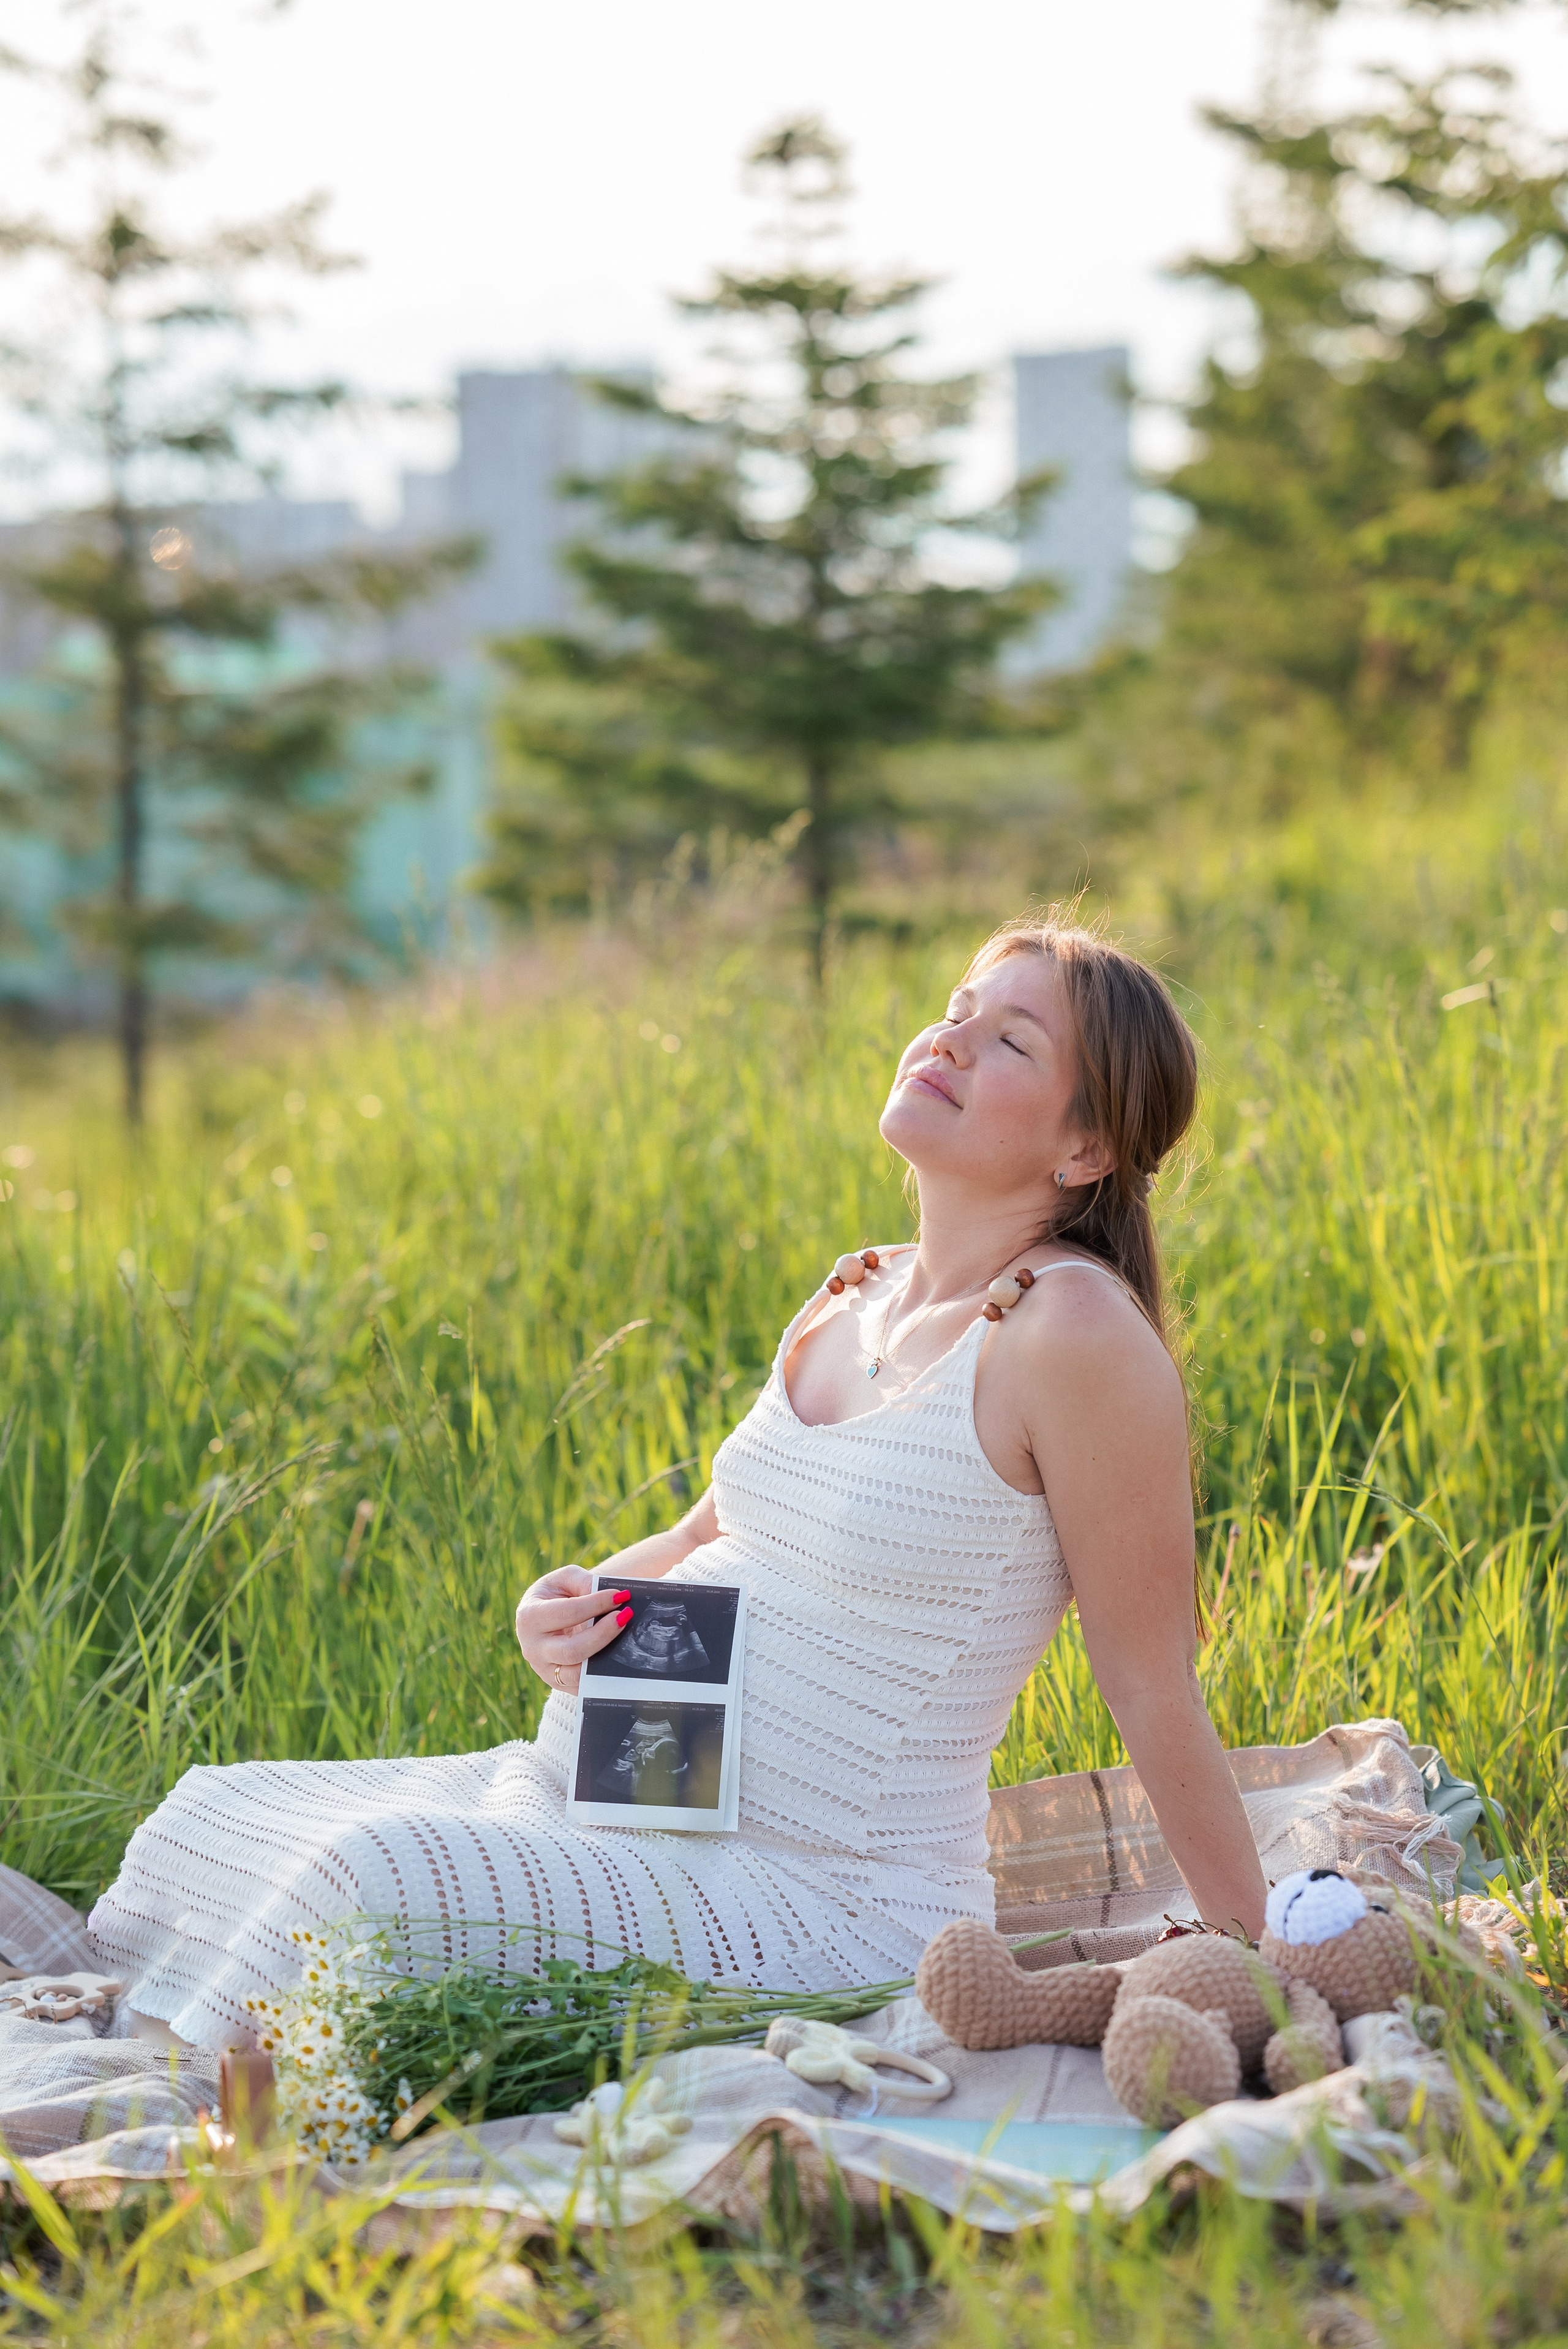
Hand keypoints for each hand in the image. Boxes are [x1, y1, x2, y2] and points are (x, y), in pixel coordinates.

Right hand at [515, 1566, 632, 1695]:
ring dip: (606, 1655)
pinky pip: (583, 1686)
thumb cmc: (557, 1594)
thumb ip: (584, 1583)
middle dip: (604, 1633)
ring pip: (578, 1674)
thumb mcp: (565, 1579)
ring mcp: (545, 1670)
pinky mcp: (559, 1683)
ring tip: (624, 1634)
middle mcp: (533, 1648)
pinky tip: (619, 1656)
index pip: (568, 1613)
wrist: (547, 1615)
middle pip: (573, 1650)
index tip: (620, 1596)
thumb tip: (610, 1599)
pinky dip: (603, 1674)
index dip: (597, 1604)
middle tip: (625, 1616)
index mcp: (529, 1616)